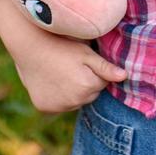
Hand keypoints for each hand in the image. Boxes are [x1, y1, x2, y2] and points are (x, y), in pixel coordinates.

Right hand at [0, 0, 127, 113]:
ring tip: (62, 73)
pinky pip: (58, 105)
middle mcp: (75, 101)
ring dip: (72, 92)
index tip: (84, 62)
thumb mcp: (86, 53)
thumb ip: (106, 67)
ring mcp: (59, 106)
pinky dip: (57, 97)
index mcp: (88, 87)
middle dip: (85, 84)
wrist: (31, 47)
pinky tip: (52, 82)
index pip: (102, 84)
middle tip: (72, 67)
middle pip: (89, 95)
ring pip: (74, 101)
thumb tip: (125, 76)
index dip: (94, 72)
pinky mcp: (45, 108)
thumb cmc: (62, 46)